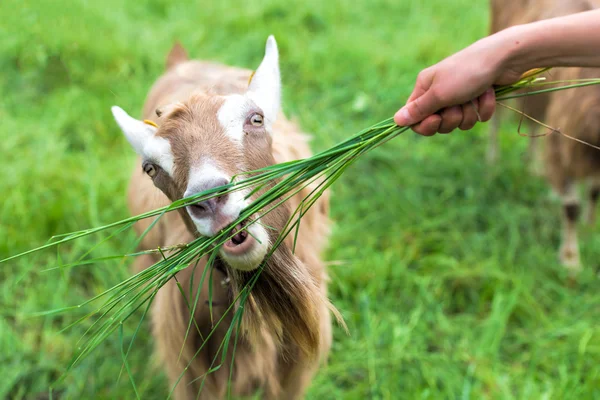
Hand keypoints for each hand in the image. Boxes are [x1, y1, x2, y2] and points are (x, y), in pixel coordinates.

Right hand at [394, 33, 523, 135]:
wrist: (504, 58)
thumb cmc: (467, 73)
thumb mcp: (439, 94)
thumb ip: (418, 110)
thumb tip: (396, 120)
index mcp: (425, 87)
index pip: (415, 118)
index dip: (425, 125)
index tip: (436, 121)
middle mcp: (440, 92)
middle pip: (439, 123)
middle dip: (452, 119)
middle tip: (459, 105)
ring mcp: (459, 95)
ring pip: (459, 122)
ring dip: (469, 113)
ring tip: (475, 96)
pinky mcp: (477, 98)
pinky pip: (477, 117)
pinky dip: (484, 108)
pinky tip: (488, 94)